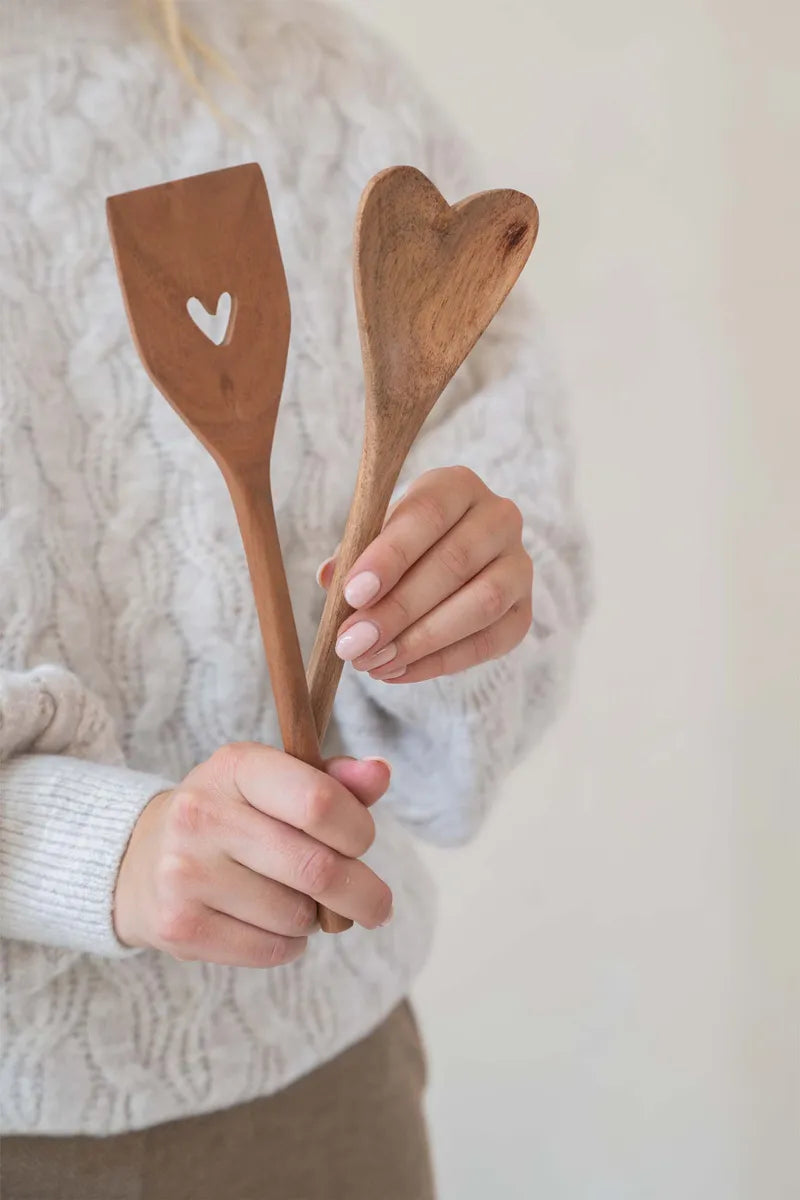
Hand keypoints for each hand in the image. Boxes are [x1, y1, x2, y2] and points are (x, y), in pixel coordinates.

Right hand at [113, 744, 392, 966]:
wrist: (142, 860)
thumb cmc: (233, 815)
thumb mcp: (275, 782)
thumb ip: (333, 780)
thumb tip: (380, 773)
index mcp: (235, 766)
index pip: (318, 801)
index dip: (359, 830)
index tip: (363, 844)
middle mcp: (202, 815)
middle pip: (316, 868)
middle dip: (362, 893)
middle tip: (376, 904)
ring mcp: (185, 873)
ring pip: (296, 916)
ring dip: (316, 918)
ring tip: (297, 901)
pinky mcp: (178, 927)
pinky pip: (270, 950)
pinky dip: (288, 944)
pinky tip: (270, 924)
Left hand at [318, 466, 532, 683]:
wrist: (452, 568)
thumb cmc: (405, 547)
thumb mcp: (374, 538)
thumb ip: (354, 554)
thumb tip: (330, 576)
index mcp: (457, 486)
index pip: (428, 513)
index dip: (390, 555)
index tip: (352, 594)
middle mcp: (498, 518)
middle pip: (455, 562)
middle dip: (397, 609)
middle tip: (354, 643)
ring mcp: (519, 566)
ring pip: (480, 603)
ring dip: (421, 640)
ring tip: (374, 662)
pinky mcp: (523, 612)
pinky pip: (488, 642)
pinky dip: (439, 662)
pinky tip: (398, 671)